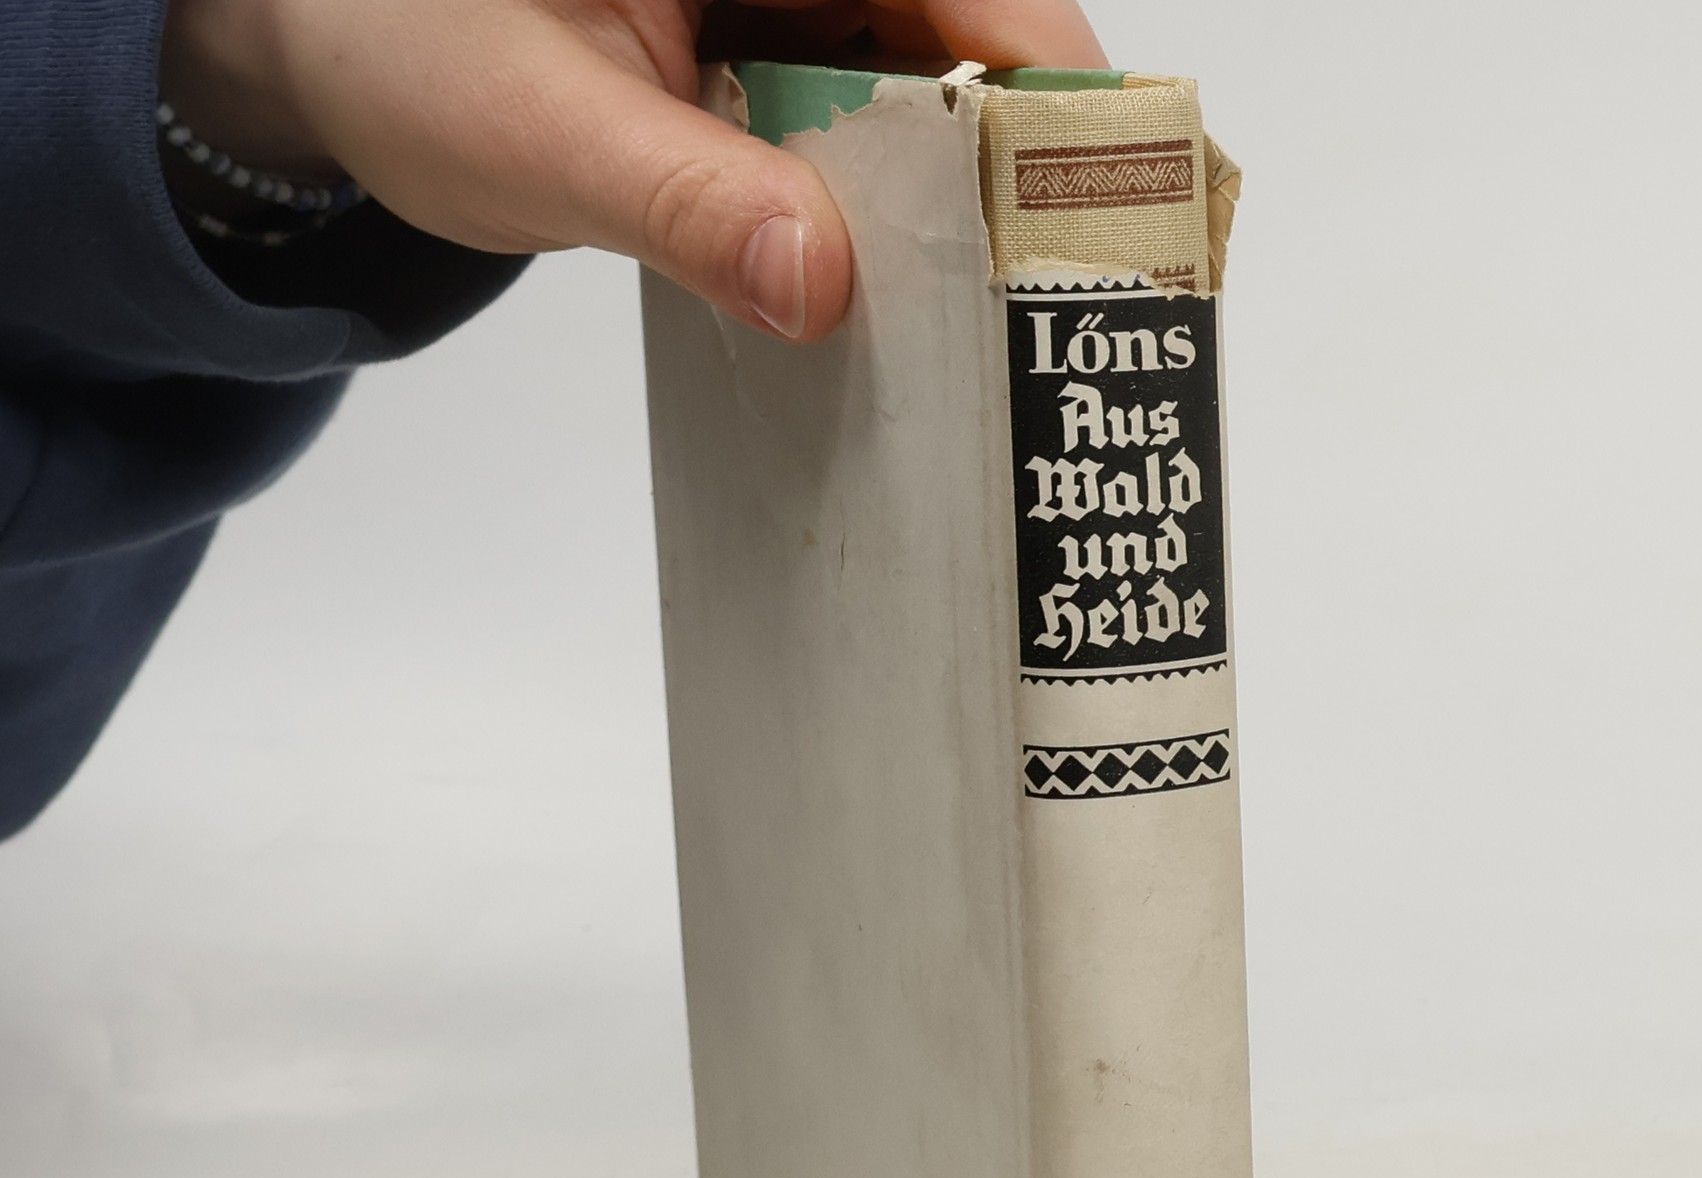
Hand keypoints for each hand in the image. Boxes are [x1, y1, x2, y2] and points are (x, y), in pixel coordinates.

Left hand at [159, 0, 1106, 339]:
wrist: (326, 42)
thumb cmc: (398, 35)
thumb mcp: (533, 125)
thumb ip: (677, 201)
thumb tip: (819, 282)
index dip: (1054, 104)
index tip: (1100, 229)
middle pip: (983, 49)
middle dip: (1023, 184)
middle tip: (1058, 327)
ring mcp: (807, 1)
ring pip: (943, 106)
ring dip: (966, 221)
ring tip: (995, 343)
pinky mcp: (786, 68)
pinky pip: (880, 143)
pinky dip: (898, 228)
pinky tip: (899, 310)